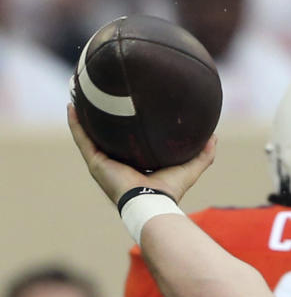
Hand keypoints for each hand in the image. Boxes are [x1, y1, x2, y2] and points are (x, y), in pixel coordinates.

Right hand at [67, 103, 215, 204]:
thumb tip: (214, 136)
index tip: (127, 108)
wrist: (152, 202)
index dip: (127, 128)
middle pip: (106, 136)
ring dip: (83, 116)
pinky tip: (72, 105)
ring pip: (89, 135)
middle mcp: (117, 163)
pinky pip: (82, 139)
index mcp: (135, 165)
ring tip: (79, 94)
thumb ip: (203, 154)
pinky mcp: (95, 163)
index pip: (129, 143)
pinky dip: (75, 124)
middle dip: (101, 119)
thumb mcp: (190, 168)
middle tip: (100, 96)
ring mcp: (103, 163)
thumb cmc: (170, 190)